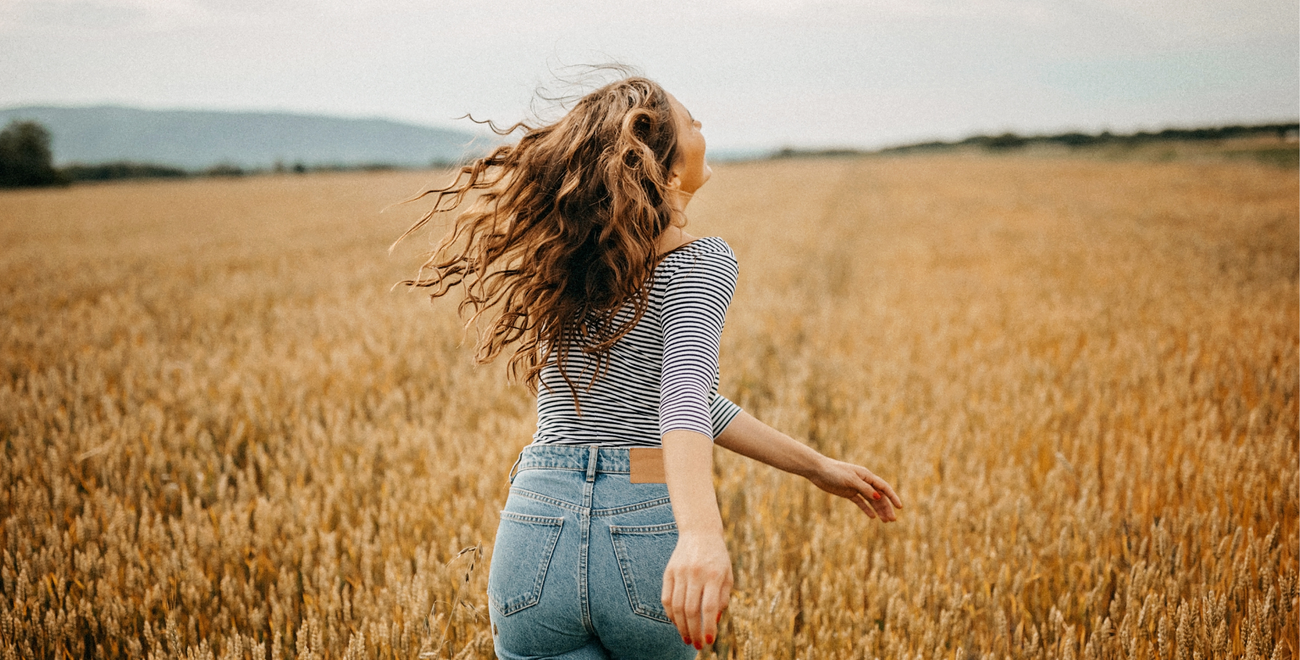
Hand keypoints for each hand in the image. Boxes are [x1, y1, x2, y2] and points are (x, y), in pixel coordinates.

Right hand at [661, 531, 732, 649]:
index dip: (708, 627)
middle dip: (693, 631)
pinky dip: (671, 614)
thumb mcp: (727, 576)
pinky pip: (667, 598)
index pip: (709, 607)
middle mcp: (695, 573)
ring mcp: (680, 572)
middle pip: (690, 610)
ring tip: (687, 638)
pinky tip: (677, 623)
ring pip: (677, 606)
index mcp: (713, 575)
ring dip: (681, 626)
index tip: (709, 641)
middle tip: (696, 645)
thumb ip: (722, 599)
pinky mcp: (668, 572)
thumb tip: (713, 621)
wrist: (700, 532)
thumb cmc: (718, 558)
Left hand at [808, 457, 903, 521]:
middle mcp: (864, 482)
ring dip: (878, 510)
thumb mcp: (850, 480)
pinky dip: (867, 509)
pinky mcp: (848, 492)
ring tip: (885, 521)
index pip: (883, 487)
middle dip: (886, 507)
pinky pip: (860, 502)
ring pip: (871, 500)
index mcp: (867, 476)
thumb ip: (864, 489)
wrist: (818, 470)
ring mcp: (856, 487)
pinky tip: (873, 517)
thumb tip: (878, 498)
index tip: (900, 507)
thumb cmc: (834, 472)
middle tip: (892, 520)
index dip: (893, 497)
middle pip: (879, 496)